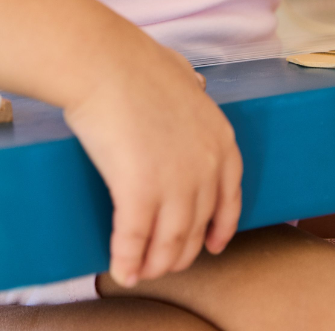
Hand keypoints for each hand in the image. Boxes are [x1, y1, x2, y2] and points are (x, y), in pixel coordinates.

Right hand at [63, 40, 241, 288]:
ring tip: (140, 272)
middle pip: (198, 225)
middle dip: (181, 251)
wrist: (104, 63)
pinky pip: (134, 240)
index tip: (213, 246)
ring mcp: (176, 182)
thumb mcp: (180, 70)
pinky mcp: (140, 193)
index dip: (221, 226)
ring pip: (170, 241)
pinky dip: (127, 260)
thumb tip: (196, 85)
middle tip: (164, 263)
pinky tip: (120, 271)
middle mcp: (206, 166)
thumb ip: (191, 84)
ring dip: (155, 263)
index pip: (229, 197)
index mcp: (220, 138)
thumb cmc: (134, 61)